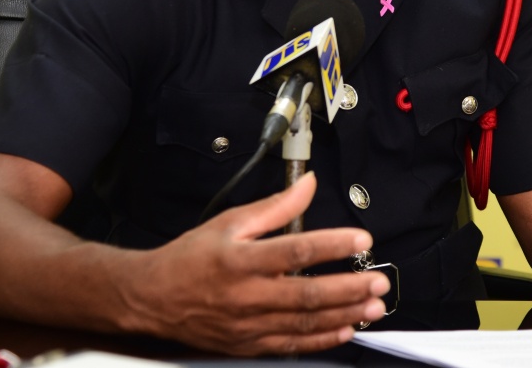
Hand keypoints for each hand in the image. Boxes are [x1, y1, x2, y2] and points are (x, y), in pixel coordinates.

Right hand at [119, 171, 388, 354]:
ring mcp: (248, 324)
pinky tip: (345, 329)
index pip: (296, 251)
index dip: (333, 245)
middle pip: (308, 294)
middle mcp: (247, 295)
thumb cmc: (190, 257)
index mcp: (241, 259)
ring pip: (305, 322)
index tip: (361, 240)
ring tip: (373, 307)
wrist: (153, 298)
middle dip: (350, 288)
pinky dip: (322, 339)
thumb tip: (307, 185)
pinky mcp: (248, 345)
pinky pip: (292, 345)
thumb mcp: (229, 222)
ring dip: (344, 315)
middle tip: (378, 281)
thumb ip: (275, 206)